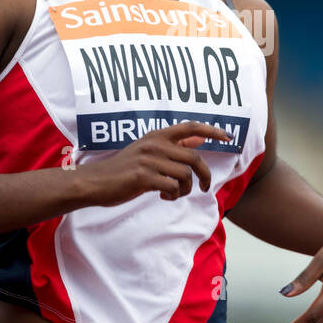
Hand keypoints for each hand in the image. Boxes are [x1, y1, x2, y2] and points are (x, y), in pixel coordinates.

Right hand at [78, 121, 232, 206]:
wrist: (94, 182)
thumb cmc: (123, 169)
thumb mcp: (148, 151)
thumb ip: (174, 145)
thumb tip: (199, 138)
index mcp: (157, 136)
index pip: (191, 127)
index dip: (212, 130)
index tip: (228, 137)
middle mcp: (155, 144)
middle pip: (194, 158)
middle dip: (205, 175)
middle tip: (204, 188)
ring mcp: (149, 160)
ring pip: (185, 175)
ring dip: (184, 189)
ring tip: (172, 193)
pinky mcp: (144, 177)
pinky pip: (172, 187)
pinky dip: (173, 195)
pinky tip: (163, 195)